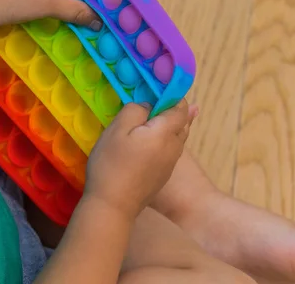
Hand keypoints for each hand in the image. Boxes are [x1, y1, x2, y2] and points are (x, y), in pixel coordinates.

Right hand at [84, 101, 196, 220]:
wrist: (113, 206)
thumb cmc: (112, 164)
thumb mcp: (118, 129)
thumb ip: (136, 110)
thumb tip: (148, 106)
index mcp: (166, 131)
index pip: (180, 106)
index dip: (172, 94)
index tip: (158, 87)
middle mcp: (175, 146)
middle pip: (182, 122)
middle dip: (172, 109)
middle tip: (157, 100)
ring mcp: (170, 164)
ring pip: (177, 137)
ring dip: (168, 125)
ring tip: (155, 117)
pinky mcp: (162, 176)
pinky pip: (169, 151)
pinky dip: (163, 141)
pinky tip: (149, 141)